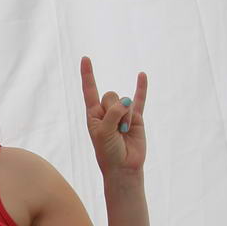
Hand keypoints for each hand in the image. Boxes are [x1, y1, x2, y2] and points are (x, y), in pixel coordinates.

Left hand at [81, 57, 146, 174]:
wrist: (124, 167)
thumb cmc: (108, 152)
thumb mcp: (104, 132)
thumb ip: (113, 114)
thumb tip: (126, 101)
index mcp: (93, 114)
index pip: (90, 90)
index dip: (87, 75)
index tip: (85, 58)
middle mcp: (107, 111)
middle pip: (110, 95)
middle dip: (114, 110)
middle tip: (115, 129)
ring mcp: (122, 113)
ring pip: (125, 101)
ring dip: (126, 117)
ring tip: (124, 132)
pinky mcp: (136, 118)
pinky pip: (140, 100)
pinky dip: (141, 88)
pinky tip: (141, 75)